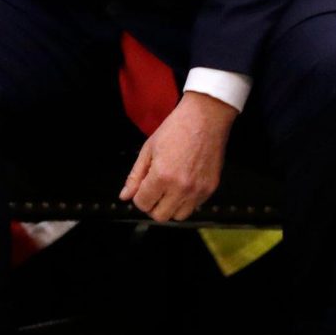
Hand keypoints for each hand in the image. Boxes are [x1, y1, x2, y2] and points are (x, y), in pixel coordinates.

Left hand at [117, 90, 237, 221]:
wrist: (206, 118)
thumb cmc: (176, 129)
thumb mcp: (148, 149)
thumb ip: (135, 176)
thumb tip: (125, 196)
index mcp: (162, 176)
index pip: (143, 204)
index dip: (138, 197)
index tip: (141, 188)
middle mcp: (181, 187)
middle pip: (160, 216)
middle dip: (152, 205)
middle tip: (153, 190)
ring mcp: (198, 190)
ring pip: (178, 216)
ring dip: (169, 206)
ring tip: (168, 188)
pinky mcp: (211, 189)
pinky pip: (194, 207)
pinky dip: (186, 201)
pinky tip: (182, 184)